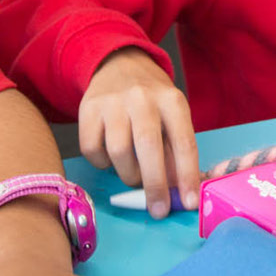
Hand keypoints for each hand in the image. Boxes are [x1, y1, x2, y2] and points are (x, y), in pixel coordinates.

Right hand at [79, 48, 199, 216]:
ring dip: (129, 174)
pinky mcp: (88, 109)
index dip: (187, 176)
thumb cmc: (151, 102)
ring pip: (118, 152)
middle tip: (158, 210)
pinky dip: (103, 164)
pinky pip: (92, 150)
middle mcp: (142, 98)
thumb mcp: (172, 118)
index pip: (184, 142)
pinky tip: (112, 157)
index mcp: (171, 100)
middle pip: (148, 147)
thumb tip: (178, 192)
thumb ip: (175, 152)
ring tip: (134, 174)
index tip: (188, 203)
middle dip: (155, 185)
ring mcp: (112, 102)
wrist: (118, 65)